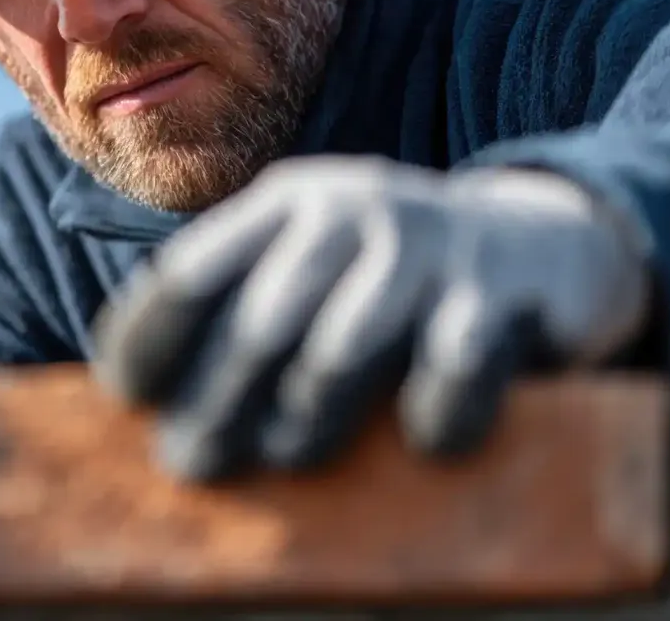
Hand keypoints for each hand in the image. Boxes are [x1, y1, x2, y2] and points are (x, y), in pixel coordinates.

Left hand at [90, 155, 652, 480]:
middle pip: (258, 320)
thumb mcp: (312, 268)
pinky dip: (429, 419)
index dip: (148, 337)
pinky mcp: (498, 291)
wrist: (546, 243)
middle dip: (215, 400)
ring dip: (305, 420)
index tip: (123, 403)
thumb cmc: (393, 285)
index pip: (191, 270)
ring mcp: (428, 246)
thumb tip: (140, 411)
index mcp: (285, 204)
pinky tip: (423, 443)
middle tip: (190, 465)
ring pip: (342, 351)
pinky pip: (449, 370)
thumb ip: (240, 310)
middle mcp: (350, 210)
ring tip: (288, 456)